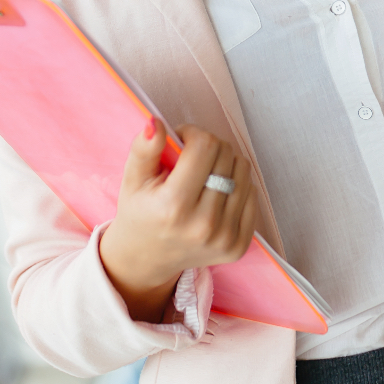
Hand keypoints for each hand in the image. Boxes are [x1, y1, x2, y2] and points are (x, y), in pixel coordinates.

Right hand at [99, 122, 257, 322]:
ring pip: (243, 172)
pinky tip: (215, 193)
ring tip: (203, 175)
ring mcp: (225, 238)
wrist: (146, 259)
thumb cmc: (140, 212)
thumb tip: (157, 123)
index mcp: (173, 206)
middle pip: (227, 156)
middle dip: (209, 147)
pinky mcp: (239, 246)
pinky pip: (252, 194)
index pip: (205, 146)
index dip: (193, 133)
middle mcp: (203, 225)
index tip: (182, 140)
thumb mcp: (132, 179)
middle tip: (191, 158)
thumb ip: (144, 149)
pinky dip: (237, 186)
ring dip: (226, 164)